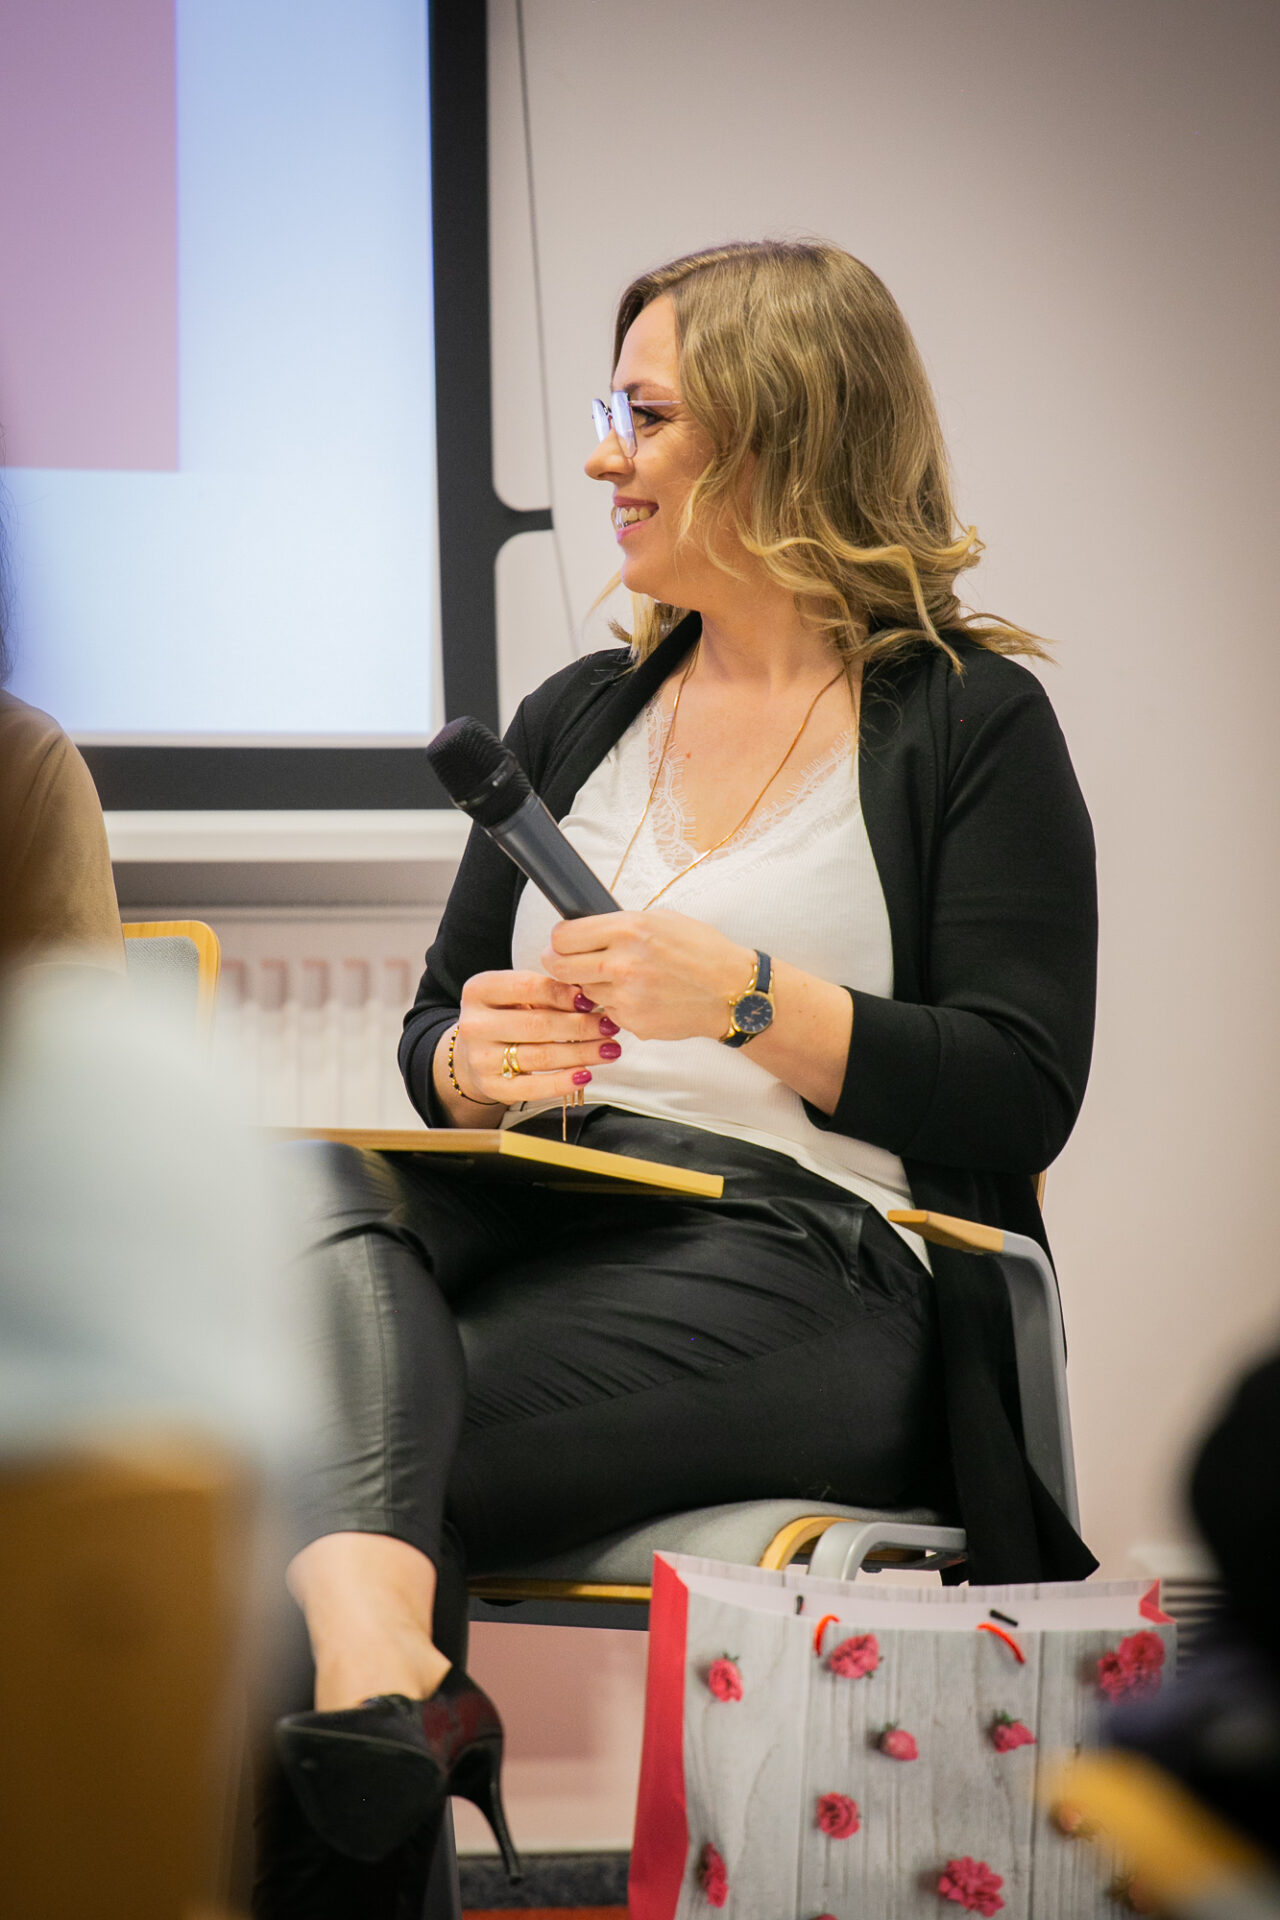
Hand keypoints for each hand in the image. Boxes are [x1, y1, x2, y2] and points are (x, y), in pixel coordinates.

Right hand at [448, 969, 622, 1106]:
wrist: (475, 1051)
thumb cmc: (506, 1016)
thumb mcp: (517, 995)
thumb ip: (548, 992)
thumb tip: (589, 999)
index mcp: (479, 990)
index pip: (528, 987)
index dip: (564, 994)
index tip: (591, 1000)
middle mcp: (474, 1024)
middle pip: (538, 1025)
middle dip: (580, 1026)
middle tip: (609, 1027)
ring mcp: (480, 1058)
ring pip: (540, 1056)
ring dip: (581, 1053)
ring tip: (609, 1049)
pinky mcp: (491, 1086)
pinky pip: (533, 1088)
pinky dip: (563, 1082)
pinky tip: (585, 1074)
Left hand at [541, 911, 752, 1042]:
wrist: (733, 992)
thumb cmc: (702, 951)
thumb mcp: (661, 919)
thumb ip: (620, 924)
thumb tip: (585, 930)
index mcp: (627, 929)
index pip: (563, 936)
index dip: (559, 938)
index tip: (562, 941)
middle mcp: (622, 963)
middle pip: (560, 966)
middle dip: (559, 963)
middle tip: (567, 961)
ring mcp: (626, 997)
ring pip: (583, 991)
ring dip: (593, 985)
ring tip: (622, 977)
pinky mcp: (633, 1022)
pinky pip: (608, 1012)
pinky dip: (617, 1005)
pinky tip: (641, 995)